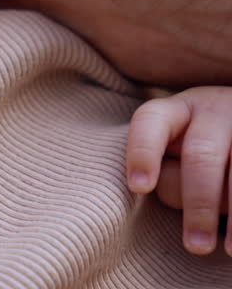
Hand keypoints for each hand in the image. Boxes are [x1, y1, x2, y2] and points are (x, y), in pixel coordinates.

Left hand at [127, 87, 231, 255]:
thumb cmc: (199, 146)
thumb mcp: (178, 144)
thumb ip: (164, 165)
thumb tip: (150, 191)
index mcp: (178, 110)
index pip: (151, 121)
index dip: (142, 152)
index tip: (139, 188)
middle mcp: (212, 112)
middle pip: (201, 155)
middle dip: (198, 203)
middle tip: (195, 246)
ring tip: (230, 249)